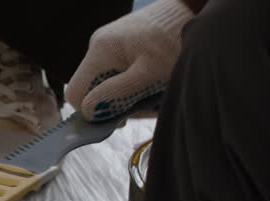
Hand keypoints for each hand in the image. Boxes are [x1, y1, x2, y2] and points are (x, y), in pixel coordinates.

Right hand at [67, 0, 193, 120]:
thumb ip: (116, 93)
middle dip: (114, 103)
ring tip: (152, 92)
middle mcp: (98, 45)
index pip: (76, 92)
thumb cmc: (174, 41)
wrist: (193, 12)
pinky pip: (117, 72)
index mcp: (101, 50)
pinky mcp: (121, 44)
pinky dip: (131, 82)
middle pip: (93, 88)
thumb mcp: (148, 74)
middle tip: (143, 105)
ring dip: (126, 94)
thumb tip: (87, 111)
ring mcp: (109, 43)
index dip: (92, 111)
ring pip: (106, 82)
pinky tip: (150, 81)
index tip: (119, 118)